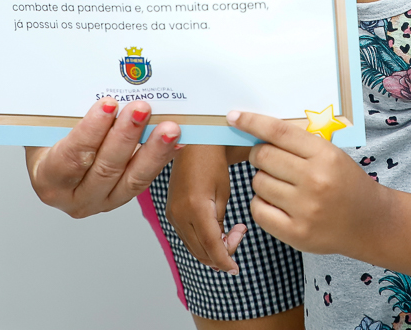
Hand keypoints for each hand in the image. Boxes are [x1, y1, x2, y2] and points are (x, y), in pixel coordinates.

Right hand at [25, 99, 179, 218]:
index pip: (70, 159)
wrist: (56, 155)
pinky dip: (161, 158)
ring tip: (168, 127)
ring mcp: (101, 201)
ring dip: (152, 150)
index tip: (108, 105)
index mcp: (48, 179)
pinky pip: (144, 178)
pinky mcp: (122, 196)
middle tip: (142, 109)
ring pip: (131, 179)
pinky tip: (176, 142)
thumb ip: (68, 113)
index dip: (90, 132)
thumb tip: (103, 92)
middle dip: (126, 136)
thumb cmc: (52, 137)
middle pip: (104, 169)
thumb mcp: (50, 124)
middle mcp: (74, 198)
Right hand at [165, 145, 247, 273]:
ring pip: (193, 247)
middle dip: (222, 254)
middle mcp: (179, 214)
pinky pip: (187, 236)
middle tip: (239, 236)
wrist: (194, 143)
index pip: (211, 247)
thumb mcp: (223, 192)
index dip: (225, 261)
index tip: (236, 268)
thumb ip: (221, 222)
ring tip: (231, 230)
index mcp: (195, 208)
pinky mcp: (171, 212)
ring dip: (212, 248)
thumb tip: (222, 245)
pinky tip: (217, 228)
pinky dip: (202, 240)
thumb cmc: (212, 160)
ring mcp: (172, 214)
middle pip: (200, 251)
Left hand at [228, 110, 383, 256]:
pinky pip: (258, 209)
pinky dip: (261, 203)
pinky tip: (276, 202)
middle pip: (263, 156)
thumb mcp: (332, 154)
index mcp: (325, 155)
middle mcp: (314, 180)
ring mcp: (304, 209)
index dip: (252, 122)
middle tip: (269, 160)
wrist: (369, 222)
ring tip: (280, 184)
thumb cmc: (346, 183)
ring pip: (258, 183)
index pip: (278, 131)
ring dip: (262, 180)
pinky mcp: (295, 233)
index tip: (234, 117)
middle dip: (259, 155)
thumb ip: (299, 144)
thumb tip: (258, 132)